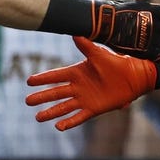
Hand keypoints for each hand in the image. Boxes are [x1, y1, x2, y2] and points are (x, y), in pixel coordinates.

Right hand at [26, 37, 156, 129]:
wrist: (132, 78)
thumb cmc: (115, 63)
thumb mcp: (99, 54)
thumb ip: (86, 46)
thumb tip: (75, 32)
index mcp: (77, 72)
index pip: (56, 76)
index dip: (43, 79)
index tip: (29, 81)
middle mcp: (77, 87)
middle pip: (56, 93)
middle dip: (42, 97)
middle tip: (27, 101)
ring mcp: (84, 99)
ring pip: (63, 107)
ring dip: (51, 112)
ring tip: (37, 117)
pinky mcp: (93, 109)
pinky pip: (78, 117)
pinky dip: (69, 122)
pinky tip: (59, 127)